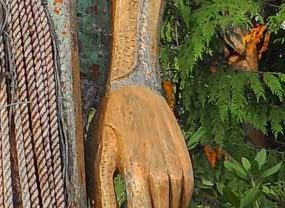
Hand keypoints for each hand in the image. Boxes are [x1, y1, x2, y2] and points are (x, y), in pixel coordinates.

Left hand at [87, 83, 192, 207]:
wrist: (135, 89)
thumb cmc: (111, 123)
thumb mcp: (99, 155)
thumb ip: (102, 193)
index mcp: (135, 173)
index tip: (125, 207)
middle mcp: (159, 173)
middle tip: (133, 199)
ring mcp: (175, 168)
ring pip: (172, 207)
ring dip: (159, 207)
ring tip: (143, 200)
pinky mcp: (185, 162)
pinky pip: (185, 195)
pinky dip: (175, 202)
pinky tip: (159, 199)